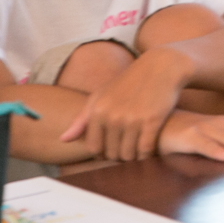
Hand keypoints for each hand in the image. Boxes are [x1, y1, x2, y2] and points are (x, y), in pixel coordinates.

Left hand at [60, 48, 191, 161]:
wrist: (161, 66)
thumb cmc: (129, 82)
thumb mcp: (101, 95)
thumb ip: (81, 119)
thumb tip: (62, 140)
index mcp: (97, 110)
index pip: (94, 148)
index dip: (104, 152)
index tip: (113, 145)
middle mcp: (112, 116)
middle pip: (112, 154)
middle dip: (120, 154)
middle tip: (128, 145)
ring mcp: (132, 119)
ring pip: (128, 155)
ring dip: (134, 156)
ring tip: (138, 146)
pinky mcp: (152, 121)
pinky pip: (145, 150)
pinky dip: (147, 153)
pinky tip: (149, 145)